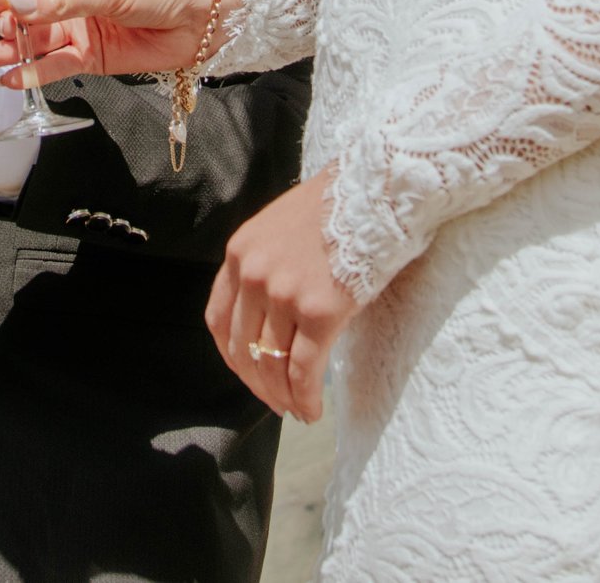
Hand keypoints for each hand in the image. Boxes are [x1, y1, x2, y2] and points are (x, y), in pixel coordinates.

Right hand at [0, 0, 224, 85]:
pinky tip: (13, 77)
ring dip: (12, 47)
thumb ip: (62, 1)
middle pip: (23, 6)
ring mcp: (75, 26)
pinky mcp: (87, 56)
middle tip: (5, 26)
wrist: (200, 20)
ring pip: (34, 37)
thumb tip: (18, 5)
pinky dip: (32, 72)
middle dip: (8, 17)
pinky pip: (53, 64)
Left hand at [209, 170, 353, 423]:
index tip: (249, 374)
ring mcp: (284, 293)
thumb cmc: (342, 205)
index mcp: (240, 252)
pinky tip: (312, 412)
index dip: (232, 357)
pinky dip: (304, 398)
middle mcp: (254, 274)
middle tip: (275, 403)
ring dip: (282, 397)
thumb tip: (274, 317)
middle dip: (257, 384)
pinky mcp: (319, 311)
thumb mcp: (284, 228)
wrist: (380, 186)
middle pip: (242, 348)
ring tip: (296, 411)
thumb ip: (269, 266)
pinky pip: (304, 370)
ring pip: (271, 364)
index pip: (219, 319)